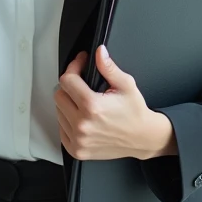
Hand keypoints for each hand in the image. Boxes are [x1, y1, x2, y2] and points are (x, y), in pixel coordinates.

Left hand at [55, 46, 176, 161]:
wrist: (143, 138)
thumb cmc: (135, 112)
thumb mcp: (126, 85)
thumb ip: (108, 67)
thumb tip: (99, 52)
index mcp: (92, 106)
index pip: (67, 80)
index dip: (73, 67)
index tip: (80, 64)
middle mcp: (82, 125)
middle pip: (59, 95)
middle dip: (69, 85)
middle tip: (83, 84)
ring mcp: (78, 140)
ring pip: (58, 112)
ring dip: (68, 103)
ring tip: (84, 102)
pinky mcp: (77, 150)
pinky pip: (61, 129)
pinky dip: (67, 120)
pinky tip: (82, 117)